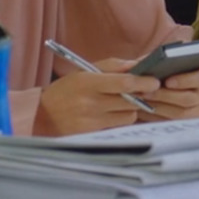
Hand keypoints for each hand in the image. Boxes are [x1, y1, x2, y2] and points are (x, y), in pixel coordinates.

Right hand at [34, 59, 160, 135]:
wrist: (42, 116)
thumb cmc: (67, 90)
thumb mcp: (84, 72)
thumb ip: (112, 66)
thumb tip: (138, 64)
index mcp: (87, 83)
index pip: (123, 83)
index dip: (143, 82)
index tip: (155, 80)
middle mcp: (90, 103)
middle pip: (130, 100)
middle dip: (142, 94)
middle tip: (147, 89)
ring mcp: (92, 122)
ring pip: (129, 115)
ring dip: (131, 108)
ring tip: (121, 102)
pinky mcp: (94, 135)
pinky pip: (120, 126)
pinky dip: (121, 119)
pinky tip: (113, 114)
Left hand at [139, 59, 198, 120]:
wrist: (184, 86)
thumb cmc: (175, 70)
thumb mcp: (171, 59)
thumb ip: (161, 56)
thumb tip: (139, 63)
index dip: (185, 80)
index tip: (167, 81)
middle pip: (188, 99)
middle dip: (166, 96)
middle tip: (146, 92)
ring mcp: (198, 110)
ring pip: (180, 113)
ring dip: (159, 107)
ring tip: (141, 101)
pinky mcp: (186, 122)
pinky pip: (172, 122)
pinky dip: (156, 117)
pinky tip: (142, 110)